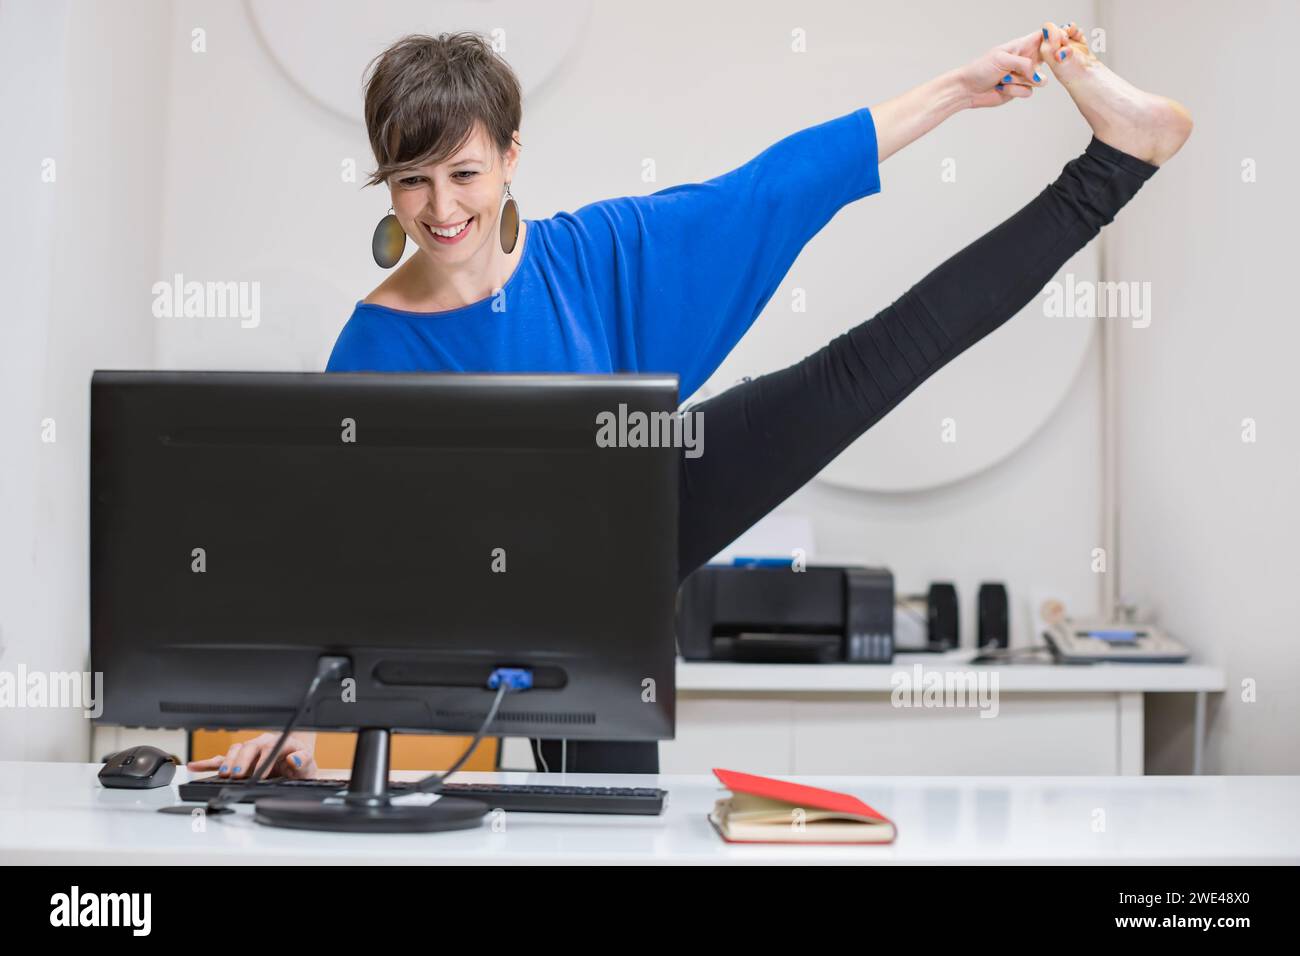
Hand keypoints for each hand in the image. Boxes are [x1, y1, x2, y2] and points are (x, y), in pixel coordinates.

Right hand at [185, 731, 316, 779]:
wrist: (296, 763)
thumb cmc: (301, 764)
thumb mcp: (309, 765)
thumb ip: (304, 761)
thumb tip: (294, 758)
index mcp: (281, 743)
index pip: (271, 747)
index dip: (264, 760)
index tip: (261, 775)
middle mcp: (263, 744)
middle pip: (249, 748)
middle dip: (242, 761)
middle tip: (237, 775)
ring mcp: (249, 752)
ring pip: (235, 751)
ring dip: (228, 762)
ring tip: (225, 774)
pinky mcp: (239, 761)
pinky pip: (221, 759)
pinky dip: (207, 762)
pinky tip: (195, 766)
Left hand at [955, 30, 1047, 107]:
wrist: (967, 90)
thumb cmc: (980, 69)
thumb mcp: (1002, 59)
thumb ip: (1024, 64)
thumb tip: (1039, 76)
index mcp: (1021, 46)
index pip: (1043, 37)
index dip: (1052, 40)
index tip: (1050, 49)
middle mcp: (1025, 60)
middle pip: (1048, 60)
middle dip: (1038, 66)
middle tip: (1021, 69)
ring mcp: (1023, 76)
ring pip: (1039, 80)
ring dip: (1020, 81)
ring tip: (1004, 79)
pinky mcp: (1020, 90)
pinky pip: (1028, 92)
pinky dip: (1014, 91)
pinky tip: (1001, 88)